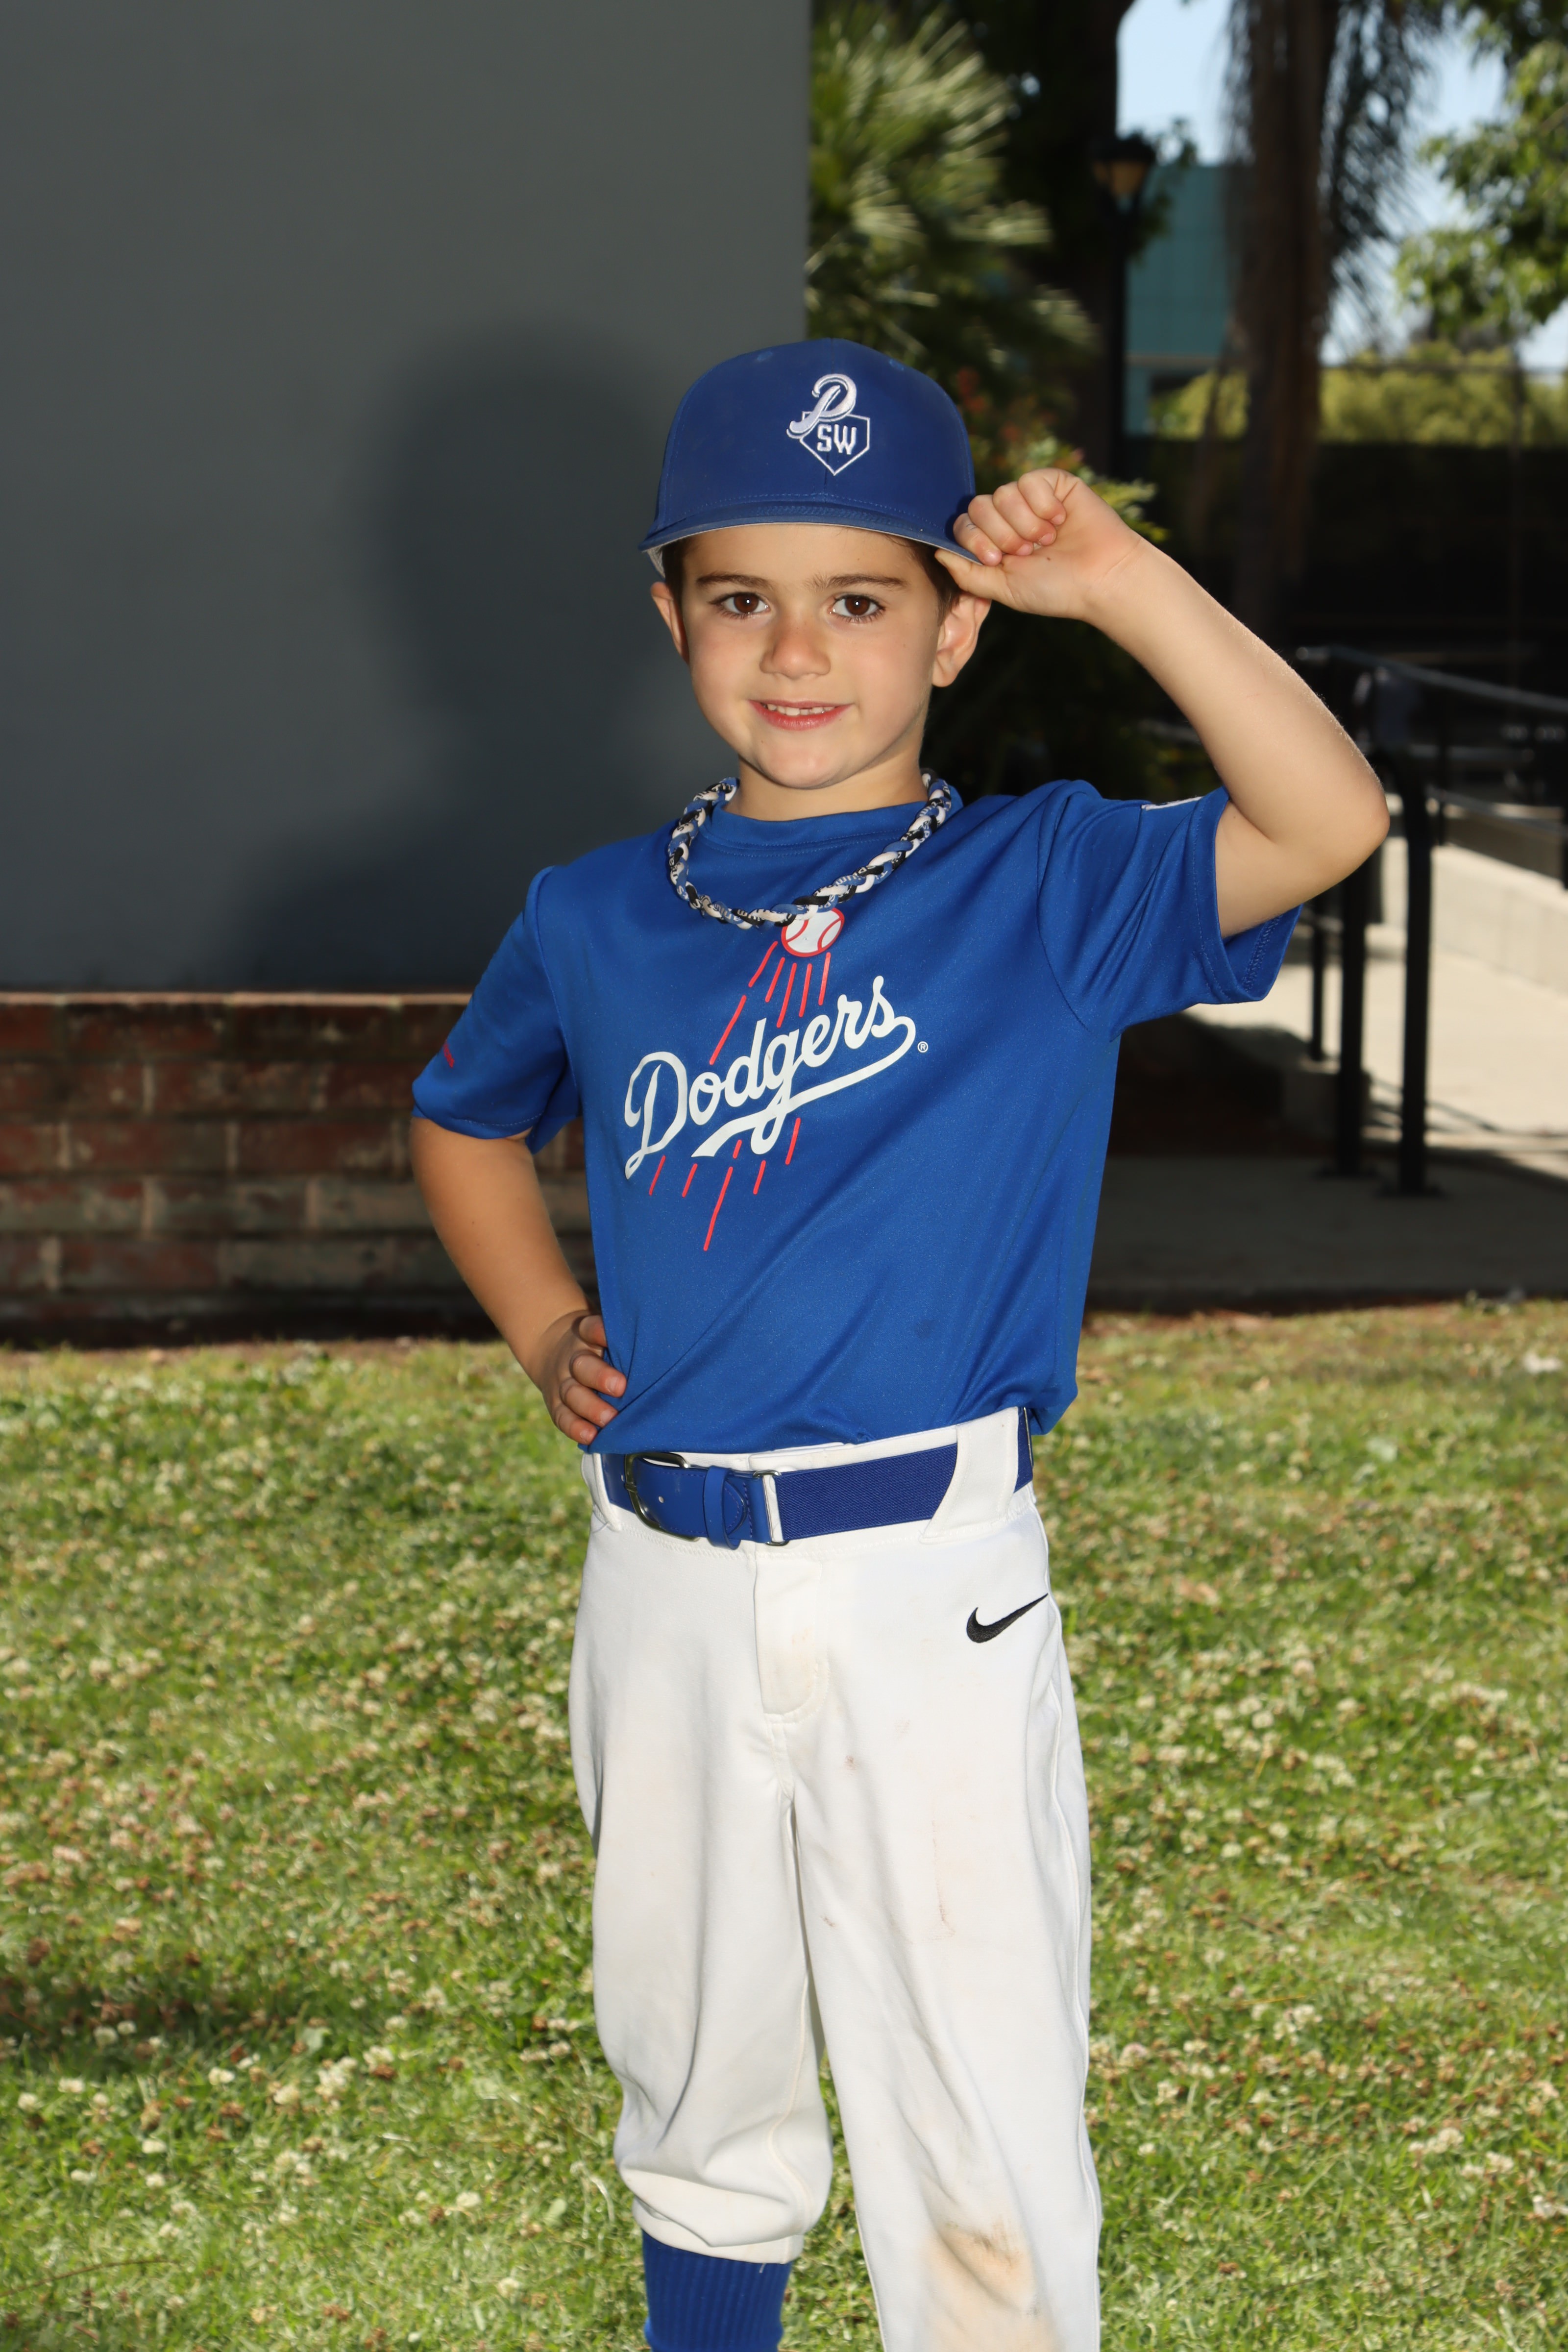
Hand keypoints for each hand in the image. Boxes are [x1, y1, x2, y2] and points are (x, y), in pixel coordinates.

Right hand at [526, 1309, 624, 1445]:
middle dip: (599, 1377)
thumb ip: (628, 1341)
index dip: (600, 1332)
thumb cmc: (601, 1347)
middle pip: (582, 1365)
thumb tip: (667, 1346)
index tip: (613, 1339)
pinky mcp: (557, 1405)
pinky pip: (562, 1417)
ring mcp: (563, 1383)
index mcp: (587, 1336)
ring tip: (609, 1419)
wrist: (560, 1354)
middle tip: (620, 1387)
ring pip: (572, 1393)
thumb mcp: (607, 1335)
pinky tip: (590, 1436)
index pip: (590, 1329)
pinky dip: (575, 1428)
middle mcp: (574, 1358)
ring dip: (590, 1407)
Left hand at [936, 469, 1148, 623]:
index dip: (975, 540)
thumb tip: (936, 552)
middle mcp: (1008, 518)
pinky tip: (1060, 519)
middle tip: (1027, 552)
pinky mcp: (1053, 483)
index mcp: (994, 542)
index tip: (998, 560)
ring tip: (1048, 540)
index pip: (963, 525)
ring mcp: (1030, 499)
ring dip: (1024, 522)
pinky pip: (1029, 480)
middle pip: (978, 506)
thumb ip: (967, 573)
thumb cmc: (1055, 589)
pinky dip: (1042, 504)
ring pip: (1002, 493)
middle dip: (1000, 533)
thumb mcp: (1003, 589)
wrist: (1101, 578)